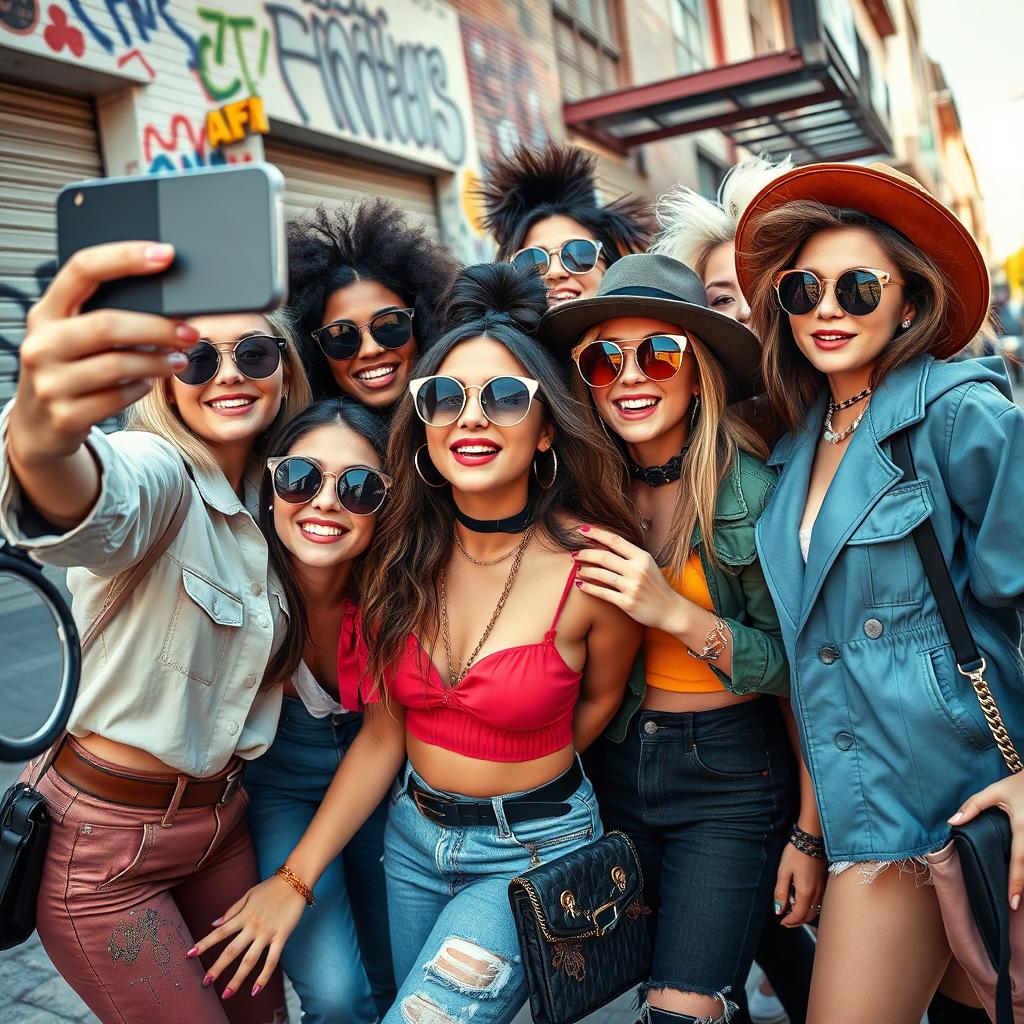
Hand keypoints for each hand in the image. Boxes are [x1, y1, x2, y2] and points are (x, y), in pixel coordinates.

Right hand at [10, 242, 196, 463]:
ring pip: (117, 365)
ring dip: (157, 362)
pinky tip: (147, 383)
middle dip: (157, 327)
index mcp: (46, 312)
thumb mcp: (72, 336)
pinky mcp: (65, 415)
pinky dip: (141, 388)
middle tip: (189, 332)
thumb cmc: (68, 369)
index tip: (166, 254)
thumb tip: (169, 305)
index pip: (82, 270)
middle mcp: (41, 343)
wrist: (37, 425)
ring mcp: (50, 382)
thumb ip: (104, 315)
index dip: (125, 258)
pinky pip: (118, 397)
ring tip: (179, 360)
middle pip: (107, 325)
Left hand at [189, 875, 305, 998]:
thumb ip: (232, 910)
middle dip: (217, 968)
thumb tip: (214, 923)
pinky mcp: (281, 936)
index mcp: (243, 916)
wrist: (295, 880)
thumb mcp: (249, 895)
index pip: (220, 933)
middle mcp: (253, 926)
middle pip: (232, 951)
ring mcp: (267, 933)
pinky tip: (256, 990)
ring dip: (237, 979)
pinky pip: (272, 960)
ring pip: (249, 960)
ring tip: (227, 994)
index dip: (204, 944)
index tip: (189, 955)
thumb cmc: (271, 887)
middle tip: (205, 983)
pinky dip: (264, 976)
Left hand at [573, 524, 687, 631]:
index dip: (596, 533)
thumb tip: (604, 545)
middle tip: (574, 554)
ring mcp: (632, 587)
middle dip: (585, 553)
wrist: (671, 611)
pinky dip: (588, 588)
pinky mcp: (627, 603)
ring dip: (585, 571)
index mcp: (642, 557)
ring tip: (577, 570)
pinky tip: (580, 584)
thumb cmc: (656, 586)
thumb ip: (629, 556)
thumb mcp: (647, 565)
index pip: (615, 540)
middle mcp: (637, 570)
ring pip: (601, 574)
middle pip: (604, 557)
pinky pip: (602, 593)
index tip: (581, 530)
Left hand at [773, 840, 826, 926]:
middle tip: (786, 921)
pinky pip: (819, 903)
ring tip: (792, 912)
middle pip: (808, 916)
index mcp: (806, 892)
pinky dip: (811, 908)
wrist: (812, 840)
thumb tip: (778, 910)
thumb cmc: (796, 854)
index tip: (781, 922)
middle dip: (797, 921)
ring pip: (815, 911)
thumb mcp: (783, 872)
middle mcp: (817, 894)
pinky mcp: (825, 884)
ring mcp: (823, 890)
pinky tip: (802, 902)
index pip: (798, 915)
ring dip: (804, 915)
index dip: (789, 922)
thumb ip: (780, 892)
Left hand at [949, 771, 1023, 907]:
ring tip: (1018, 893)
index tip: (1012, 901)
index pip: (1019, 860)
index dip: (1016, 882)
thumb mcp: (995, 791)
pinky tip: (1022, 874)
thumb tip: (952, 822)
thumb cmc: (1020, 784)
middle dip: (1023, 887)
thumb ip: (973, 806)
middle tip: (1013, 904)